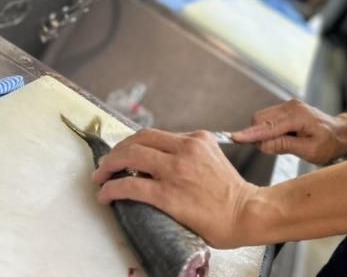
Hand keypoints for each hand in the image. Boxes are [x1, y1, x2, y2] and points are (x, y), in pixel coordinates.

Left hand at [92, 130, 259, 248]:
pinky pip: (129, 185)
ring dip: (108, 166)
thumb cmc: (230, 194)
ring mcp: (176, 170)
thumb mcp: (213, 159)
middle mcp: (186, 149)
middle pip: (139, 140)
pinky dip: (111, 188)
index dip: (133, 144)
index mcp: (198, 139)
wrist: (245, 212)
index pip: (155, 134)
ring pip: (130, 156)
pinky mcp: (168, 193)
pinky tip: (106, 195)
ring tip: (100, 177)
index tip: (123, 155)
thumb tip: (161, 162)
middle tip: (106, 164)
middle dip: (116, 151)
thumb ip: (191, 155)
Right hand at [232, 99, 346, 164]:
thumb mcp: (310, 150)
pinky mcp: (287, 109)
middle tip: (271, 149)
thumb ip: (285, 146)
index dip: (250, 134)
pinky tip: (284, 138)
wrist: (342, 133)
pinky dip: (268, 130)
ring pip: (262, 118)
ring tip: (284, 143)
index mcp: (297, 116)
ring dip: (263, 133)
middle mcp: (291, 107)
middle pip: (259, 119)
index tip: (234, 138)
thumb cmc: (330, 143)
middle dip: (256, 135)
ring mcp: (288, 106)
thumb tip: (262, 145)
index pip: (267, 126)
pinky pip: (268, 119)